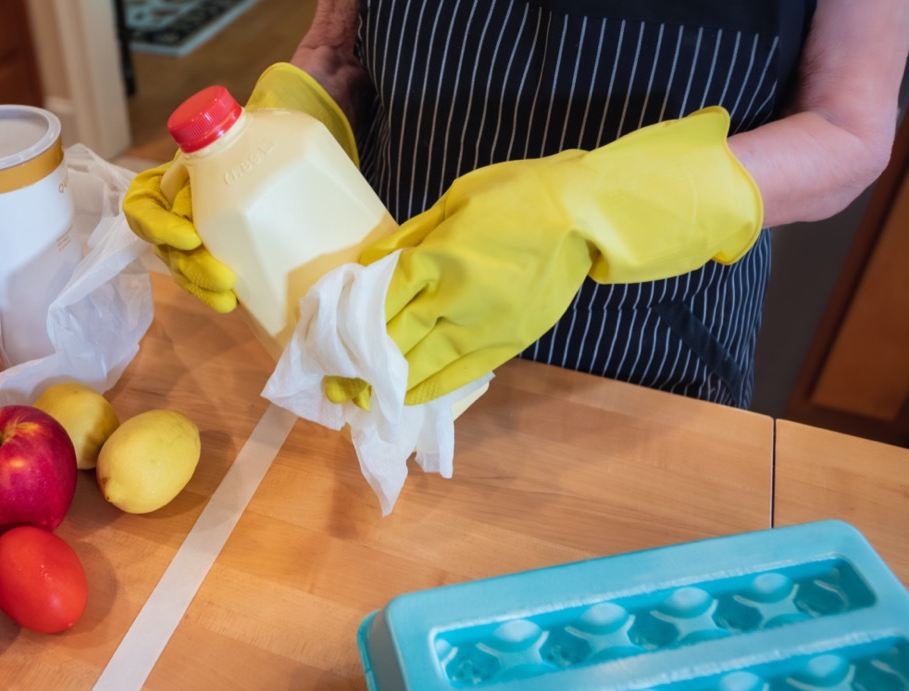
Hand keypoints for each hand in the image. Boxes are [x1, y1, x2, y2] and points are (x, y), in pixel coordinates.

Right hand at [122, 63, 357, 311]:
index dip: (155, 225)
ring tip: (229, 298)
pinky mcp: (235, 255)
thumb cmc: (282, 132)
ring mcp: (210, 234)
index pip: (143, 204)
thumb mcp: (257, 127)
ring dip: (200, 287)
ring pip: (185, 269)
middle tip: (223, 280)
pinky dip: (217, 293)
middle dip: (188, 269)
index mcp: (181, 177)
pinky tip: (237, 303)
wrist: (313, 146)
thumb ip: (234, 128)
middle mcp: (187, 207)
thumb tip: (217, 123)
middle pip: (165, 247)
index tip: (189, 236)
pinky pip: (212, 280)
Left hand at [326, 107, 762, 405]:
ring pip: (423, 366)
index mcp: (438, 259)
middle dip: (359, 366)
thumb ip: (410, 238)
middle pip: (393, 341)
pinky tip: (406, 398)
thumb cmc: (517, 195)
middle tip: (331, 386)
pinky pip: (461, 373)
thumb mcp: (454, 200)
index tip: (324, 342)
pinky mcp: (507, 342)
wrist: (585, 216)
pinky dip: (430, 388)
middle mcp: (455, 300)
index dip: (348, 326)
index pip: (378, 302)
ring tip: (359, 401)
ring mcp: (483, 326)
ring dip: (387, 387)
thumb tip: (371, 266)